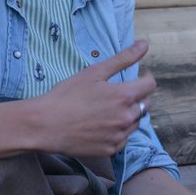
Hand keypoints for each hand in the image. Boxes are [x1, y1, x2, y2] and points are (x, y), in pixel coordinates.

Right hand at [28, 40, 155, 157]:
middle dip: (138, 96)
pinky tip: (102, 124)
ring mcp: (118, 136)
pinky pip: (123, 138)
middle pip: (145, 104)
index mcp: (124, 96)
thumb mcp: (95, 72)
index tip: (139, 77)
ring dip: (129, 114)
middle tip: (119, 93)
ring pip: (135, 122)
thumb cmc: (67, 95)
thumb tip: (144, 44)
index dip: (145, 78)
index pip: (150, 85)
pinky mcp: (110, 150)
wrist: (45, 124)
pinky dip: (118, 130)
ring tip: (108, 109)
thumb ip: (123, 58)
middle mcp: (126, 118)